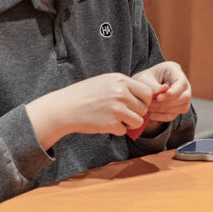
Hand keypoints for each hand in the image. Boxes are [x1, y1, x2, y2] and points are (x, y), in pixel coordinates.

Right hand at [27, 73, 155, 149]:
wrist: (64, 108)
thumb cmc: (85, 94)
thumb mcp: (106, 82)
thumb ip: (125, 87)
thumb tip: (147, 97)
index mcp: (121, 80)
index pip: (148, 93)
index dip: (144, 101)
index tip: (136, 105)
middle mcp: (121, 93)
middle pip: (144, 108)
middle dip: (137, 113)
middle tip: (123, 113)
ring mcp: (117, 109)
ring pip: (138, 121)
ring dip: (129, 123)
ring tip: (115, 119)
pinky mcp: (111, 123)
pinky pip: (124, 130)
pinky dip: (117, 130)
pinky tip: (105, 123)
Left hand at [133, 62, 191, 125]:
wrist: (143, 86)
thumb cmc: (145, 79)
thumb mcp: (145, 79)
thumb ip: (153, 86)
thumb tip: (161, 95)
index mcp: (176, 71)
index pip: (182, 83)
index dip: (172, 93)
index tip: (158, 98)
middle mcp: (184, 85)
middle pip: (186, 97)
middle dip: (168, 103)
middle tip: (151, 105)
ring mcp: (183, 97)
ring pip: (182, 108)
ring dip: (164, 111)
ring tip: (149, 109)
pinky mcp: (178, 107)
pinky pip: (174, 115)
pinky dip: (162, 117)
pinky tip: (151, 114)